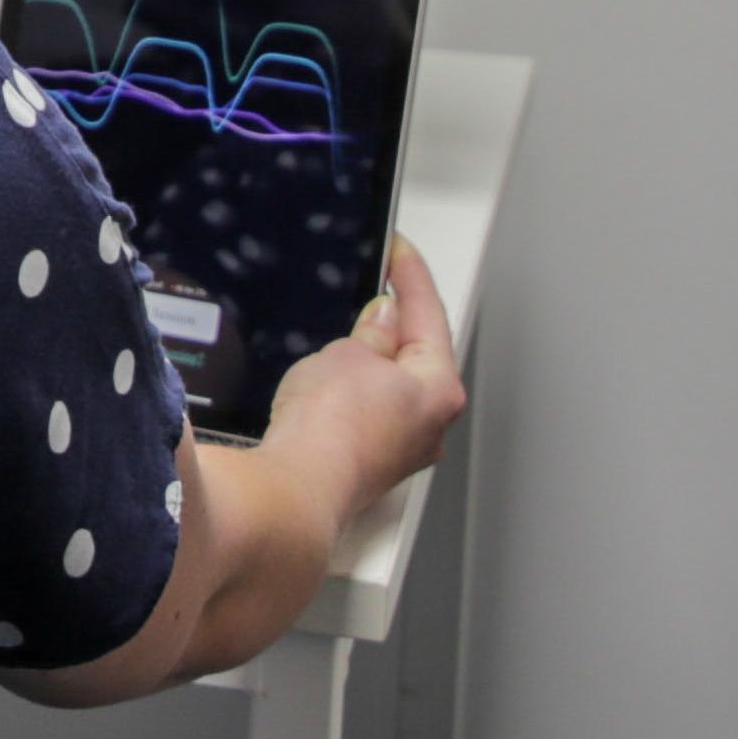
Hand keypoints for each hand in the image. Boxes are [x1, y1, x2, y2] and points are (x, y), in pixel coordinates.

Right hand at [257, 236, 465, 525]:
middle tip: (370, 296)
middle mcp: (430, 424)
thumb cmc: (332, 426)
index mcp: (440, 388)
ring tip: (338, 348)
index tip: (400, 251)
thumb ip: (372, 331)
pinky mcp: (369, 467)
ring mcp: (400, 451)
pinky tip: (325, 394)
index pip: (428, 316)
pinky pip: (365, 419)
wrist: (297, 487)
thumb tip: (381, 318)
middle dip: (392, 328)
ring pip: (389, 392)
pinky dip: (350, 399)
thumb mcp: (348, 353)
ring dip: (367, 367)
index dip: (411, 277)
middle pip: (416, 359)